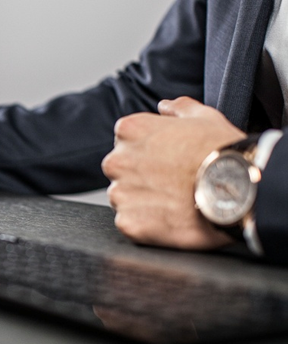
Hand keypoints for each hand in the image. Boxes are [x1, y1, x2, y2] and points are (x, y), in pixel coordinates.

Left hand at [101, 97, 245, 249]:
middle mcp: (117, 160)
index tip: (167, 159)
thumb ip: (179, 109)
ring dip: (142, 200)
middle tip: (172, 182)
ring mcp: (120, 193)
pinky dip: (145, 223)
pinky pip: (129, 223)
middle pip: (120, 169)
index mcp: (130, 130)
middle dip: (141, 176)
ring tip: (173, 201)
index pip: (126, 140)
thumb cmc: (223, 153)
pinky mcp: (127, 222)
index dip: (149, 151)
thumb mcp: (205, 118)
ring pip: (122, 197)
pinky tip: (170, 218)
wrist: (239, 192)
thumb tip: (165, 106)